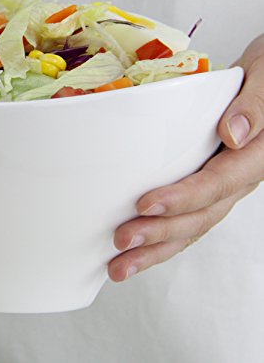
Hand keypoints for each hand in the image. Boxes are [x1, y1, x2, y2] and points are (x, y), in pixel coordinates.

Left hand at [108, 34, 263, 280]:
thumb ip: (255, 105)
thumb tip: (232, 135)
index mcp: (254, 155)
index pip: (216, 183)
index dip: (181, 197)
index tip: (146, 205)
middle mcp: (238, 177)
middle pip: (199, 215)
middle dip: (159, 234)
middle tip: (122, 242)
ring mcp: (223, 184)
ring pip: (191, 225)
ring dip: (155, 248)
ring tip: (120, 266)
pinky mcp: (207, 183)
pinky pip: (187, 216)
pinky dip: (161, 237)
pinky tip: (136, 250)